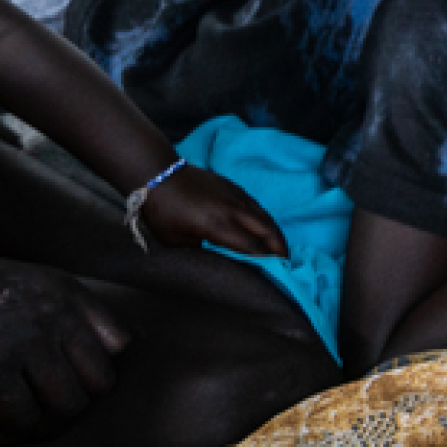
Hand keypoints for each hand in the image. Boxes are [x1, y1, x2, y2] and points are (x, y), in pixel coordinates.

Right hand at [0, 257, 124, 441]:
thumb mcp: (28, 284)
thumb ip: (63, 311)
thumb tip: (107, 351)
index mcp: (67, 293)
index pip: (120, 343)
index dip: (96, 370)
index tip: (69, 381)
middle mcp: (56, 314)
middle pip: (101, 382)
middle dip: (73, 407)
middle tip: (45, 416)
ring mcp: (27, 340)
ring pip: (68, 406)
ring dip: (46, 426)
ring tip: (20, 428)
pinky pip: (24, 416)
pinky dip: (12, 431)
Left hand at [141, 164, 288, 256]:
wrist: (160, 175)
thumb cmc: (163, 212)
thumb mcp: (176, 240)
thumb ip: (201, 249)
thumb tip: (218, 257)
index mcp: (217, 226)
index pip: (251, 247)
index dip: (265, 260)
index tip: (274, 271)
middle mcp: (234, 211)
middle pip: (268, 231)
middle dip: (280, 248)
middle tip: (286, 262)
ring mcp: (237, 197)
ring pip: (266, 217)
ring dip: (276, 234)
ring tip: (281, 247)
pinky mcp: (236, 188)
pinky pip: (258, 207)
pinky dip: (266, 221)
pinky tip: (265, 229)